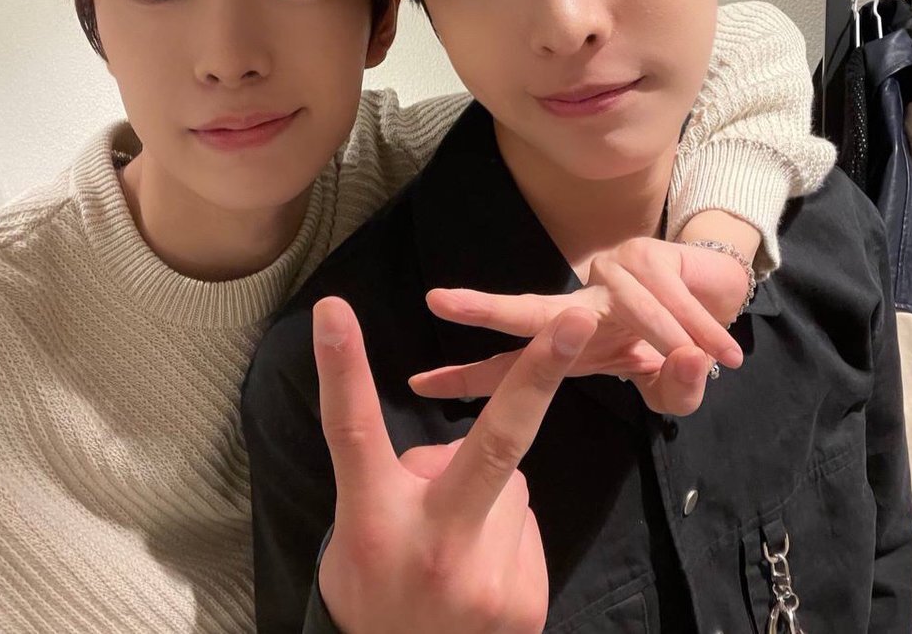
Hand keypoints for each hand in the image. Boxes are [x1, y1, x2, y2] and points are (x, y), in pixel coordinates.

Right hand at [313, 296, 597, 633]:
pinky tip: (476, 575)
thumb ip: (398, 478)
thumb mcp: (358, 532)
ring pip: (510, 486)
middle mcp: (435, 545)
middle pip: (493, 444)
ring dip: (488, 497)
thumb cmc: (373, 587)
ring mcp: (489, 579)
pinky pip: (524, 526)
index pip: (353, 432)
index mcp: (374, 520)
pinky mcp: (526, 601)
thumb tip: (455, 450)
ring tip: (453, 551)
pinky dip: (503, 534)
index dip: (343, 369)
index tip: (334, 309)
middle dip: (541, 375)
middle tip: (577, 319)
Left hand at [409, 238, 748, 415]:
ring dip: (670, 338)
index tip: (417, 383)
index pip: (512, 365)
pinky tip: (717, 347)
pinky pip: (667, 301)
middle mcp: (579, 307)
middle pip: (530, 310)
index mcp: (572, 347)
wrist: (717, 293)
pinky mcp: (646, 254)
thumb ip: (674, 390)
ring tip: (702, 356)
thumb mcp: (673, 386)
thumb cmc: (680, 341)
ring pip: (632, 313)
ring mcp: (609, 274)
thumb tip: (686, 360)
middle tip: (438, 302)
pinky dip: (694, 328)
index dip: (468, 378)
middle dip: (487, 309)